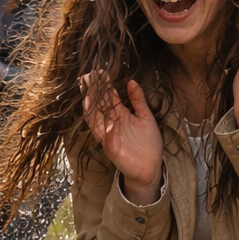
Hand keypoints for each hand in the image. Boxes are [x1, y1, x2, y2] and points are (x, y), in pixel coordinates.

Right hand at [81, 71, 162, 203]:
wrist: (151, 167)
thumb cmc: (148, 143)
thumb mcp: (145, 117)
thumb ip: (138, 100)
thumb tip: (131, 81)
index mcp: (120, 115)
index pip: (109, 97)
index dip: (104, 85)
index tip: (99, 72)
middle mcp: (112, 124)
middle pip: (99, 106)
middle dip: (93, 93)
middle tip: (88, 77)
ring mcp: (110, 136)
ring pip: (97, 121)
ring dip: (92, 109)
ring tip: (88, 96)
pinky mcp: (112, 149)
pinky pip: (106, 139)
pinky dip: (103, 130)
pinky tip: (102, 120)